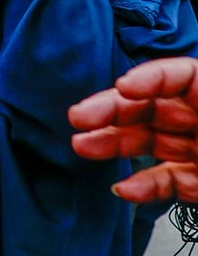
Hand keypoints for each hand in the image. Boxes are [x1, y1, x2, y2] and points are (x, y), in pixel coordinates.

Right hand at [70, 57, 197, 202]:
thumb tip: (136, 91)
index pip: (178, 76)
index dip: (148, 78)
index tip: (123, 87)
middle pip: (150, 108)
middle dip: (111, 112)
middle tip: (79, 117)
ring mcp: (197, 152)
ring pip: (148, 143)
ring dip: (113, 145)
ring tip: (82, 146)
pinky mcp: (197, 185)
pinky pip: (164, 182)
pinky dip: (142, 187)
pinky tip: (123, 188)